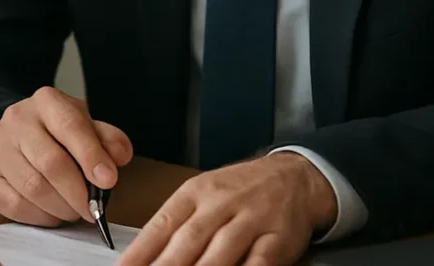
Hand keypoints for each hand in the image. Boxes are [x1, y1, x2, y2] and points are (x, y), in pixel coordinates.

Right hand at [0, 87, 133, 226]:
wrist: (18, 136)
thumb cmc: (59, 132)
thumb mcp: (87, 125)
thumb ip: (108, 139)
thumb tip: (120, 157)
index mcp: (47, 101)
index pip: (70, 126)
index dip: (91, 156)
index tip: (108, 181)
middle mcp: (17, 120)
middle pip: (51, 162)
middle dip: (78, 193)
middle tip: (93, 210)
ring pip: (33, 187)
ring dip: (61, 207)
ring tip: (75, 210)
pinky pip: (16, 206)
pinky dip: (41, 216)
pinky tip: (53, 213)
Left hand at [116, 153, 336, 265]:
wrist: (293, 177)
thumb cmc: (240, 190)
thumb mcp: (203, 195)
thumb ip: (178, 225)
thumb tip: (144, 256)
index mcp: (196, 192)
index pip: (161, 224)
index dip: (140, 251)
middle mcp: (221, 203)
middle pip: (188, 241)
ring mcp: (250, 220)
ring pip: (220, 253)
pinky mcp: (277, 238)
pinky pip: (258, 263)